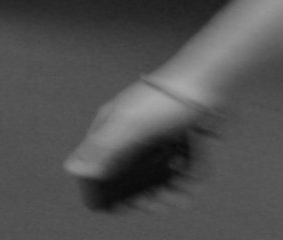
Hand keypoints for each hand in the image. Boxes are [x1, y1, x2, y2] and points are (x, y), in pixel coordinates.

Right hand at [64, 77, 221, 212]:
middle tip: (153, 203)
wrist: (208, 78)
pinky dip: (183, 178)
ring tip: (174, 197)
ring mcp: (158, 133)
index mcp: (113, 125)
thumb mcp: (129, 121)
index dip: (106, 188)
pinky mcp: (180, 135)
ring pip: (156, 170)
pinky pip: (178, 163)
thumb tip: (74, 168)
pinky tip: (188, 186)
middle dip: (141, 193)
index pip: (98, 164)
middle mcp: (133, 131)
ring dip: (164, 190)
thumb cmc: (167, 96)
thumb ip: (101, 146)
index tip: (120, 205)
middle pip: (130, 172)